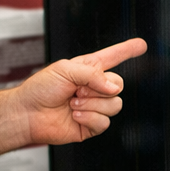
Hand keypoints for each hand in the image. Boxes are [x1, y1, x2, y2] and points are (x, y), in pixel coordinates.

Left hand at [15, 38, 147, 146]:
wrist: (28, 114)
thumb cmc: (40, 89)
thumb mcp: (65, 70)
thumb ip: (93, 74)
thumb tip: (114, 89)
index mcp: (88, 70)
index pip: (113, 57)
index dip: (128, 50)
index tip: (141, 44)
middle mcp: (94, 88)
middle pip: (119, 84)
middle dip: (99, 88)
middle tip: (78, 90)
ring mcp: (94, 107)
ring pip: (115, 105)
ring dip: (92, 104)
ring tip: (73, 103)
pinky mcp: (91, 126)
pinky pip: (105, 122)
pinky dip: (89, 118)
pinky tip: (75, 116)